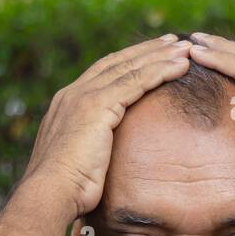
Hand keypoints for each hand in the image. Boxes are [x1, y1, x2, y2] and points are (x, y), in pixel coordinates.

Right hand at [22, 35, 193, 218]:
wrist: (48, 194)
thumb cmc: (64, 192)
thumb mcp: (77, 165)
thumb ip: (89, 153)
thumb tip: (100, 165)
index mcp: (67, 105)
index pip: (102, 74)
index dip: (128, 63)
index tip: (151, 56)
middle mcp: (73, 94)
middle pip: (117, 62)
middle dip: (147, 51)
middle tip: (173, 41)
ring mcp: (84, 97)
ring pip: (130, 68)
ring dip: (160, 56)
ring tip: (186, 49)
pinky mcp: (97, 105)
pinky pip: (136, 82)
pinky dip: (161, 71)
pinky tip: (181, 66)